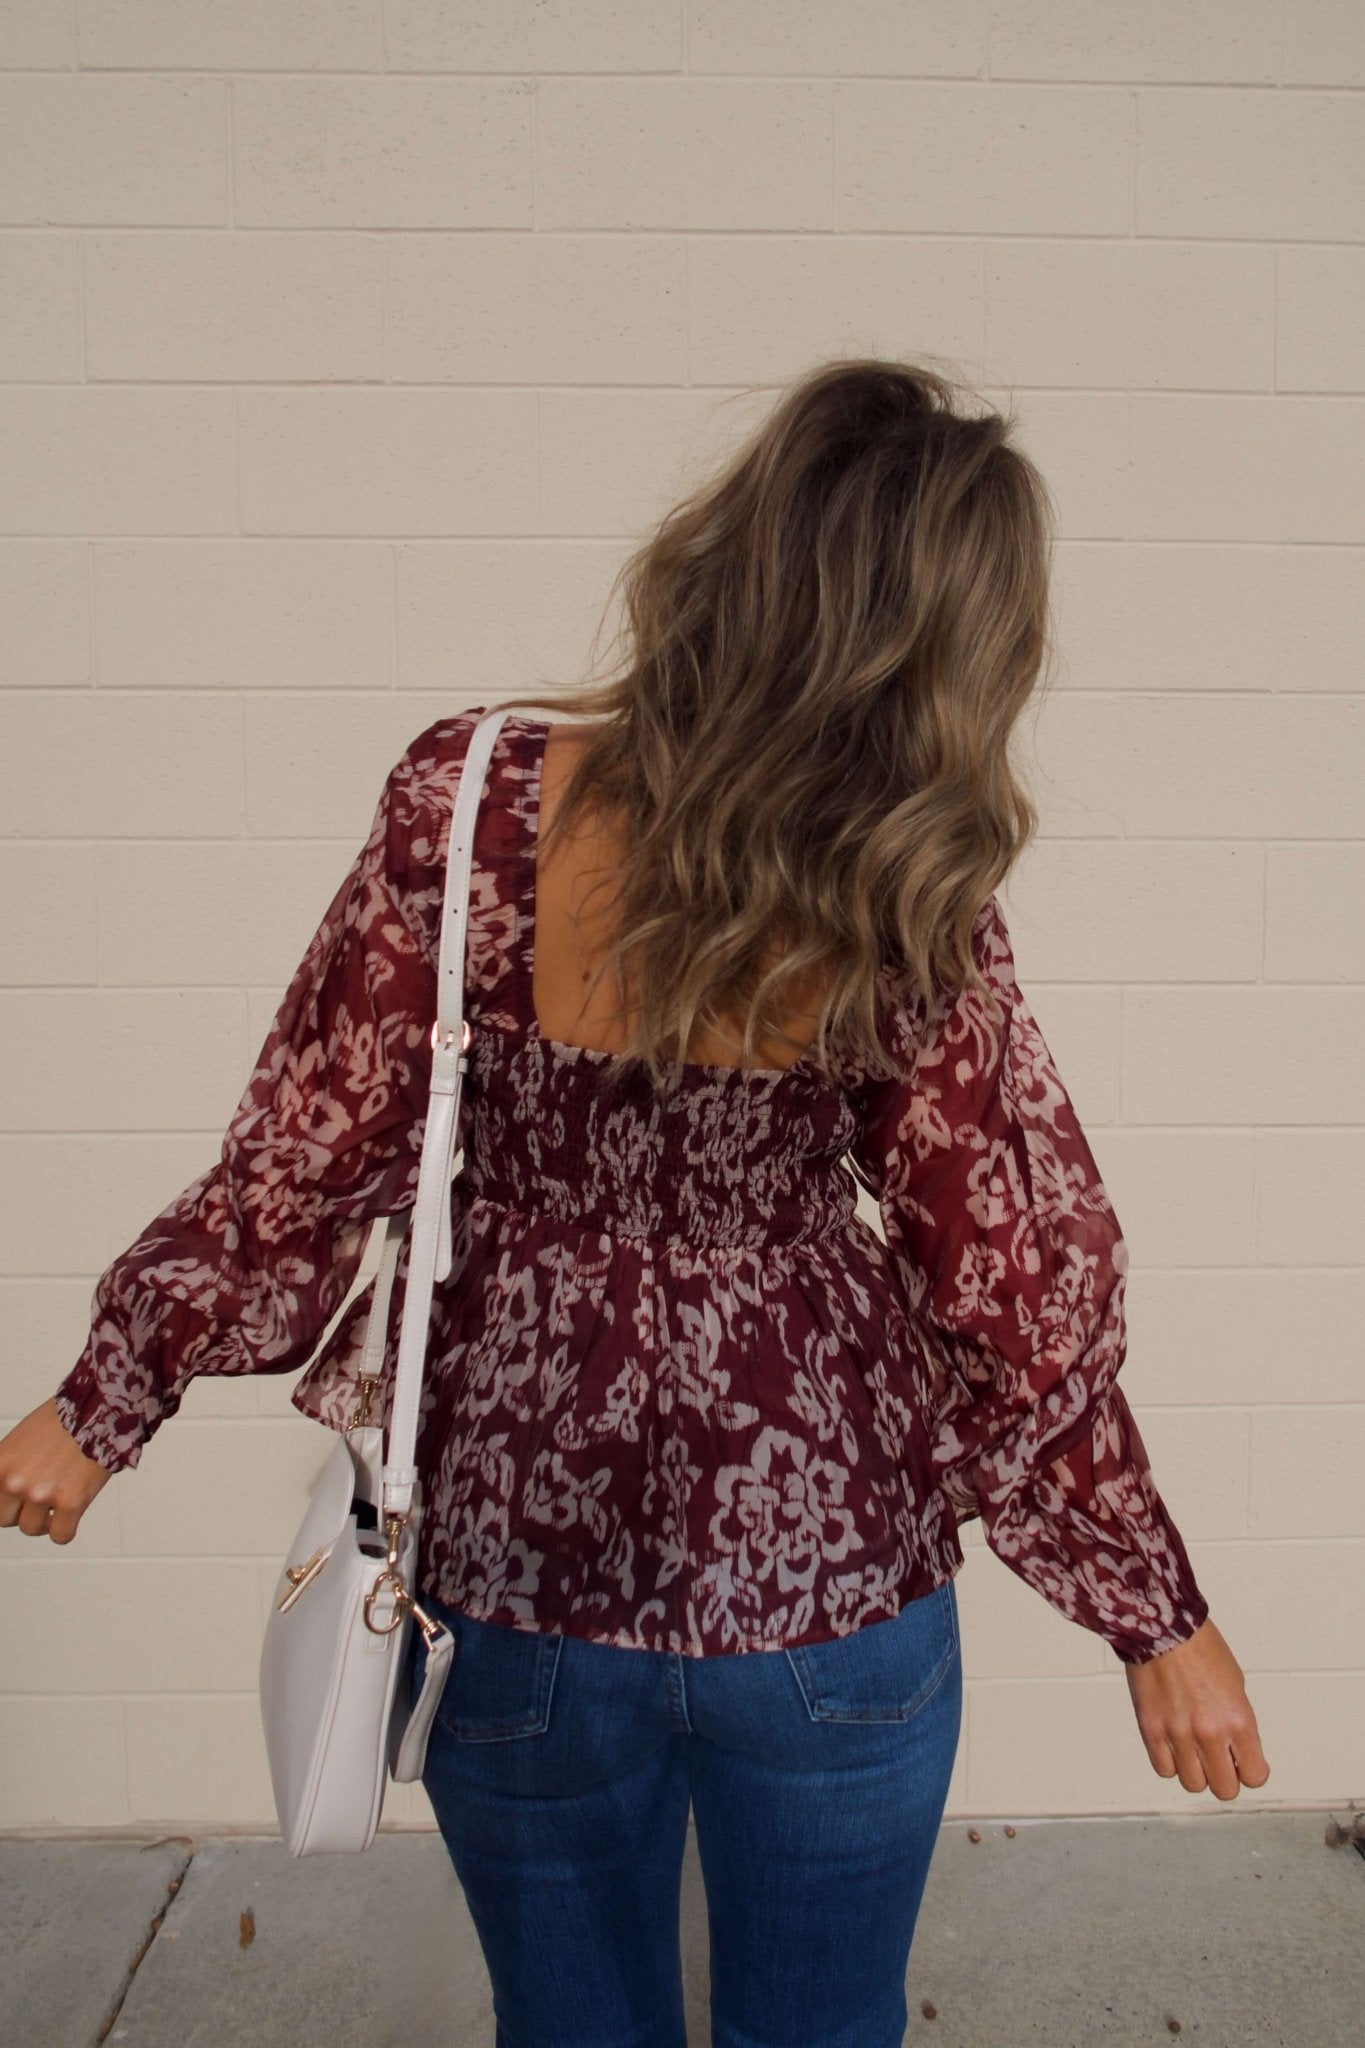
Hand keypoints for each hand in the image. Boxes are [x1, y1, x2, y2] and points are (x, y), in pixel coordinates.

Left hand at [0, 1398, 113, 1543]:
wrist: (98, 1409)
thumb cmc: (65, 1418)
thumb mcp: (19, 1439)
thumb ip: (8, 1468)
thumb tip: (8, 1490)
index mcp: (1, 1464)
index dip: (4, 1502)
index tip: (13, 1503)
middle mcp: (17, 1482)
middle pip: (6, 1519)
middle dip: (21, 1510)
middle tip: (38, 1497)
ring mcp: (43, 1495)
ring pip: (31, 1529)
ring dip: (44, 1519)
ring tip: (58, 1499)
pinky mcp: (71, 1503)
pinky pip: (60, 1536)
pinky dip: (64, 1529)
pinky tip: (70, 1513)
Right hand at [1126, 1614, 1268, 1799]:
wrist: (1163, 1628)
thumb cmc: (1200, 1647)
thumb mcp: (1236, 1685)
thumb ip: (1238, 1722)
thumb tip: (1236, 1749)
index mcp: (1238, 1720)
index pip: (1255, 1776)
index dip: (1251, 1771)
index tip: (1245, 1764)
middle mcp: (1210, 1733)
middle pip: (1225, 1789)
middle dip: (1225, 1776)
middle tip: (1219, 1760)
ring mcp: (1179, 1735)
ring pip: (1193, 1784)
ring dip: (1196, 1771)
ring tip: (1193, 1749)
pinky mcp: (1151, 1731)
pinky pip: (1164, 1769)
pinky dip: (1171, 1762)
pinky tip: (1174, 1744)